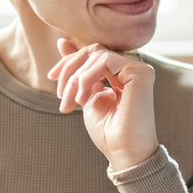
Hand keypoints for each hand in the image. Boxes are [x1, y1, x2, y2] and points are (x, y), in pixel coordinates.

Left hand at [48, 38, 157, 171]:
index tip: (52, 77)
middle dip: (70, 70)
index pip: (92, 54)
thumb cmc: (107, 131)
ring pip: (96, 55)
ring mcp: (138, 69)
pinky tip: (85, 98)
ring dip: (77, 79)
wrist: (123, 152)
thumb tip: (62, 40)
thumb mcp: (85, 95)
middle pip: (92, 51)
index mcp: (120, 73)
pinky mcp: (141, 73)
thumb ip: (78, 70)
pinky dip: (88, 77)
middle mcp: (131, 68)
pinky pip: (106, 60)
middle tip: (62, 95)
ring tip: (74, 102)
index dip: (69, 61)